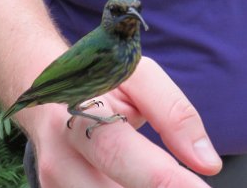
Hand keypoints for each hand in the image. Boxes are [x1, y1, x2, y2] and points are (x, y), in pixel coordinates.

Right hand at [30, 57, 221, 187]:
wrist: (51, 92)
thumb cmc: (98, 82)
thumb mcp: (137, 78)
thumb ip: (172, 112)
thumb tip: (205, 160)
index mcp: (78, 112)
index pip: (116, 150)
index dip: (160, 178)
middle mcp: (58, 151)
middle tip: (185, 183)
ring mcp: (52, 177)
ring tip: (158, 174)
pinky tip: (130, 177)